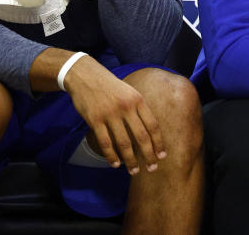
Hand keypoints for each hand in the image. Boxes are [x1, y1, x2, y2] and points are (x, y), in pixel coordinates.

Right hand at [62, 55, 165, 175]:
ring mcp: (110, 114)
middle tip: (152, 169)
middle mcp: (127, 108)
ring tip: (134, 171)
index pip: (153, 125)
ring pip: (123, 143)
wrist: (86, 76)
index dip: (158, 142)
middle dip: (148, 155)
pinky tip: (116, 164)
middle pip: (141, 136)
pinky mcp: (95, 120)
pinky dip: (111, 156)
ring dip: (130, 160)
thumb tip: (150, 131)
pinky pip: (105, 142)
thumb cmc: (111, 87)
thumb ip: (139, 109)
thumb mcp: (130, 92)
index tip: (162, 156)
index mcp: (138, 100)